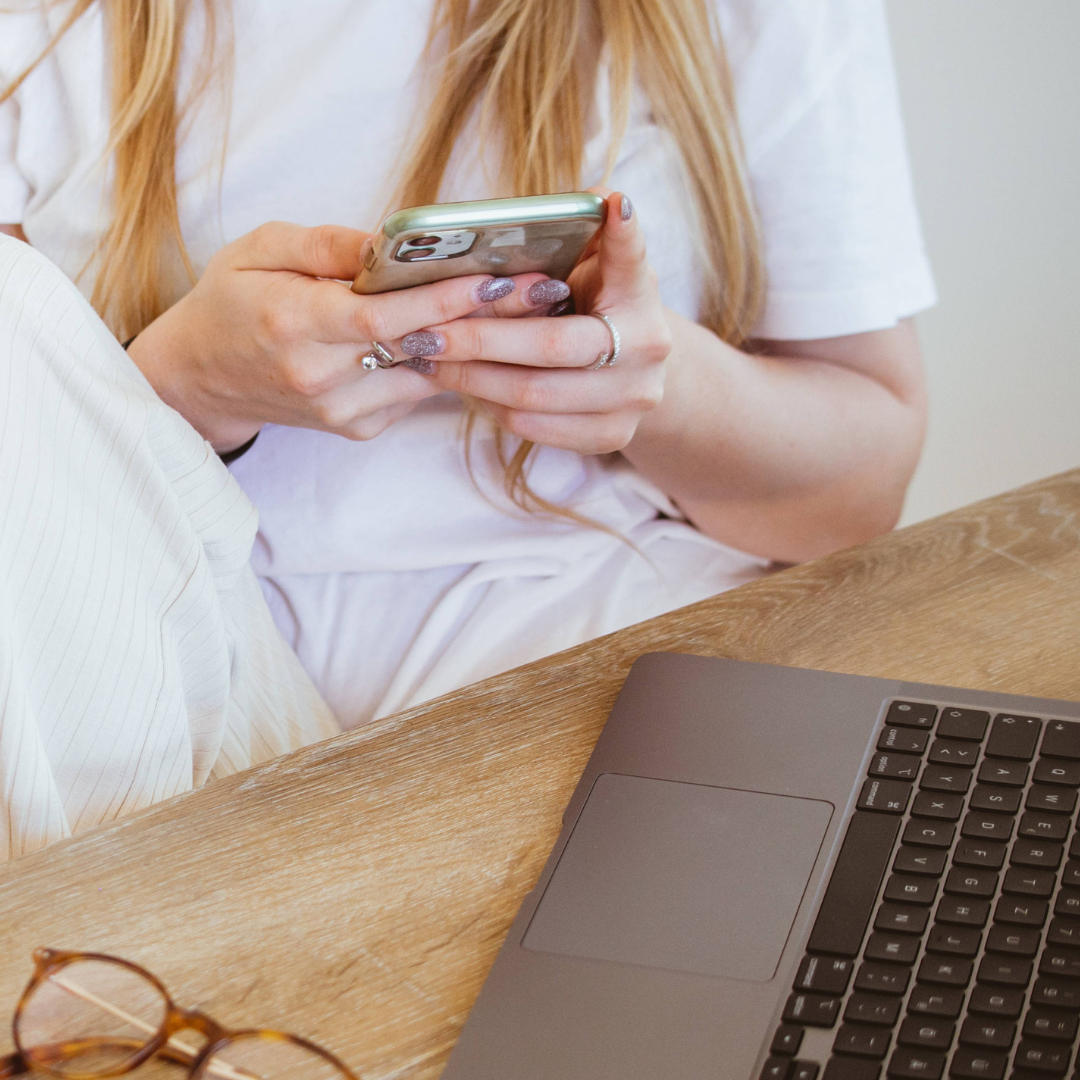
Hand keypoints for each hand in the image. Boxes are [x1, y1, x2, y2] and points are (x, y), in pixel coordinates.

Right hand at [126, 222, 552, 450]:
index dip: (442, 300)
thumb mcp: (259, 249)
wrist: (202, 380)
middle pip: (419, 348)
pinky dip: (440, 362)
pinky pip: (415, 391)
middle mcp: (320, 377)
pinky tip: (464, 336)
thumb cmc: (230, 303)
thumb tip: (389, 242)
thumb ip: (325, 246)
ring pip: (426, 374)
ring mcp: (342, 412)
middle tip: (543, 292)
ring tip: (520, 306)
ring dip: (471, 343)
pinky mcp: (358, 429)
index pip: (382, 318)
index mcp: (291, 325)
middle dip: (484, 318)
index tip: (495, 278)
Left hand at [407, 191, 672, 454]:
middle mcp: (647, 353)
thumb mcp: (598, 265)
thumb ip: (593, 235)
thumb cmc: (596, 305)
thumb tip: (604, 198)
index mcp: (643, 297)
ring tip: (428, 359)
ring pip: (533, 395)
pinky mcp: (612, 438)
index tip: (614, 204)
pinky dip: (489, 405)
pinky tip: (461, 384)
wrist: (634, 372)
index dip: (624, 235)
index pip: (632, 260)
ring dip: (471, 378)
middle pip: (552, 347)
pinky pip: (533, 426)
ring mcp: (632, 401)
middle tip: (424, 331)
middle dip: (479, 339)